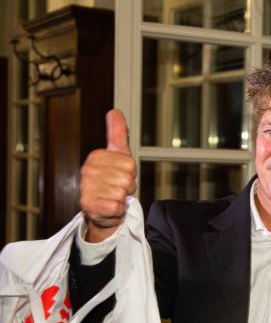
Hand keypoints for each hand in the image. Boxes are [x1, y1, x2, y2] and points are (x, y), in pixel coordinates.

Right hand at [80, 109, 136, 241]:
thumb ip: (117, 133)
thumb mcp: (117, 154)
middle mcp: (89, 171)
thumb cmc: (112, 181)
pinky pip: (117, 206)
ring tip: (113, 197)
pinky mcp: (91, 206)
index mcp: (96, 157)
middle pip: (127, 178)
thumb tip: (114, 111)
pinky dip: (118, 209)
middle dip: (127, 185)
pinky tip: (109, 207)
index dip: (130, 173)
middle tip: (117, 188)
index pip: (130, 164)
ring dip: (122, 198)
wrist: (102, 210)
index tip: (120, 175)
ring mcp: (88, 189)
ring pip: (123, 192)